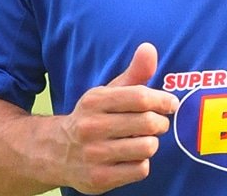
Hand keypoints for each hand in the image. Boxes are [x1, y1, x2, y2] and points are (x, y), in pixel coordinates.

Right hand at [56, 43, 179, 193]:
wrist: (56, 152)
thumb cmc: (92, 118)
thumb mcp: (108, 93)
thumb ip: (133, 73)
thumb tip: (149, 48)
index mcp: (94, 101)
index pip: (140, 97)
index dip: (162, 100)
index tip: (171, 104)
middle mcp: (91, 127)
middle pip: (148, 123)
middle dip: (160, 123)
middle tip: (158, 124)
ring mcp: (94, 154)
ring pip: (147, 147)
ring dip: (152, 143)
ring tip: (144, 140)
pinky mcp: (99, 178)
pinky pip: (140, 169)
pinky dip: (142, 163)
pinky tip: (131, 158)